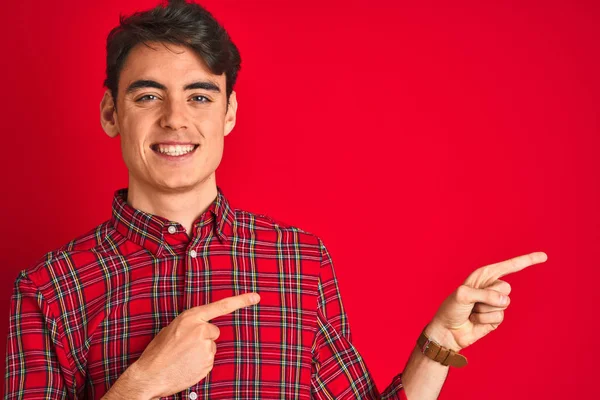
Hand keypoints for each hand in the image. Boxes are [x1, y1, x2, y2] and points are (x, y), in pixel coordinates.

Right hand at [118, 293, 260, 398]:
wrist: (150, 375)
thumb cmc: (158, 351)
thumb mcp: (173, 329)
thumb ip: (192, 324)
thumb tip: (206, 329)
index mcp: (191, 317)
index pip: (221, 306)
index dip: (240, 301)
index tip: (256, 297)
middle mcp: (201, 330)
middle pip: (213, 332)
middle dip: (203, 338)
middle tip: (184, 347)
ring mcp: (206, 347)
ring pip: (211, 347)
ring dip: (200, 352)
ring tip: (182, 358)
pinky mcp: (208, 363)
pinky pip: (208, 361)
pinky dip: (199, 364)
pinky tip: (186, 366)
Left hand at [429, 252, 546, 350]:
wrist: (447, 331)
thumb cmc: (451, 309)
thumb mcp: (463, 295)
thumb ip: (485, 294)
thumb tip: (505, 300)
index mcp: (483, 275)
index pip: (509, 266)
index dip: (527, 260)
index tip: (544, 256)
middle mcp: (491, 287)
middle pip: (506, 288)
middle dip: (488, 296)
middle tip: (472, 302)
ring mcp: (495, 303)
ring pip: (503, 304)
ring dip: (484, 310)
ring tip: (472, 311)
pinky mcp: (496, 318)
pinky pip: (499, 317)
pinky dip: (485, 320)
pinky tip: (475, 321)